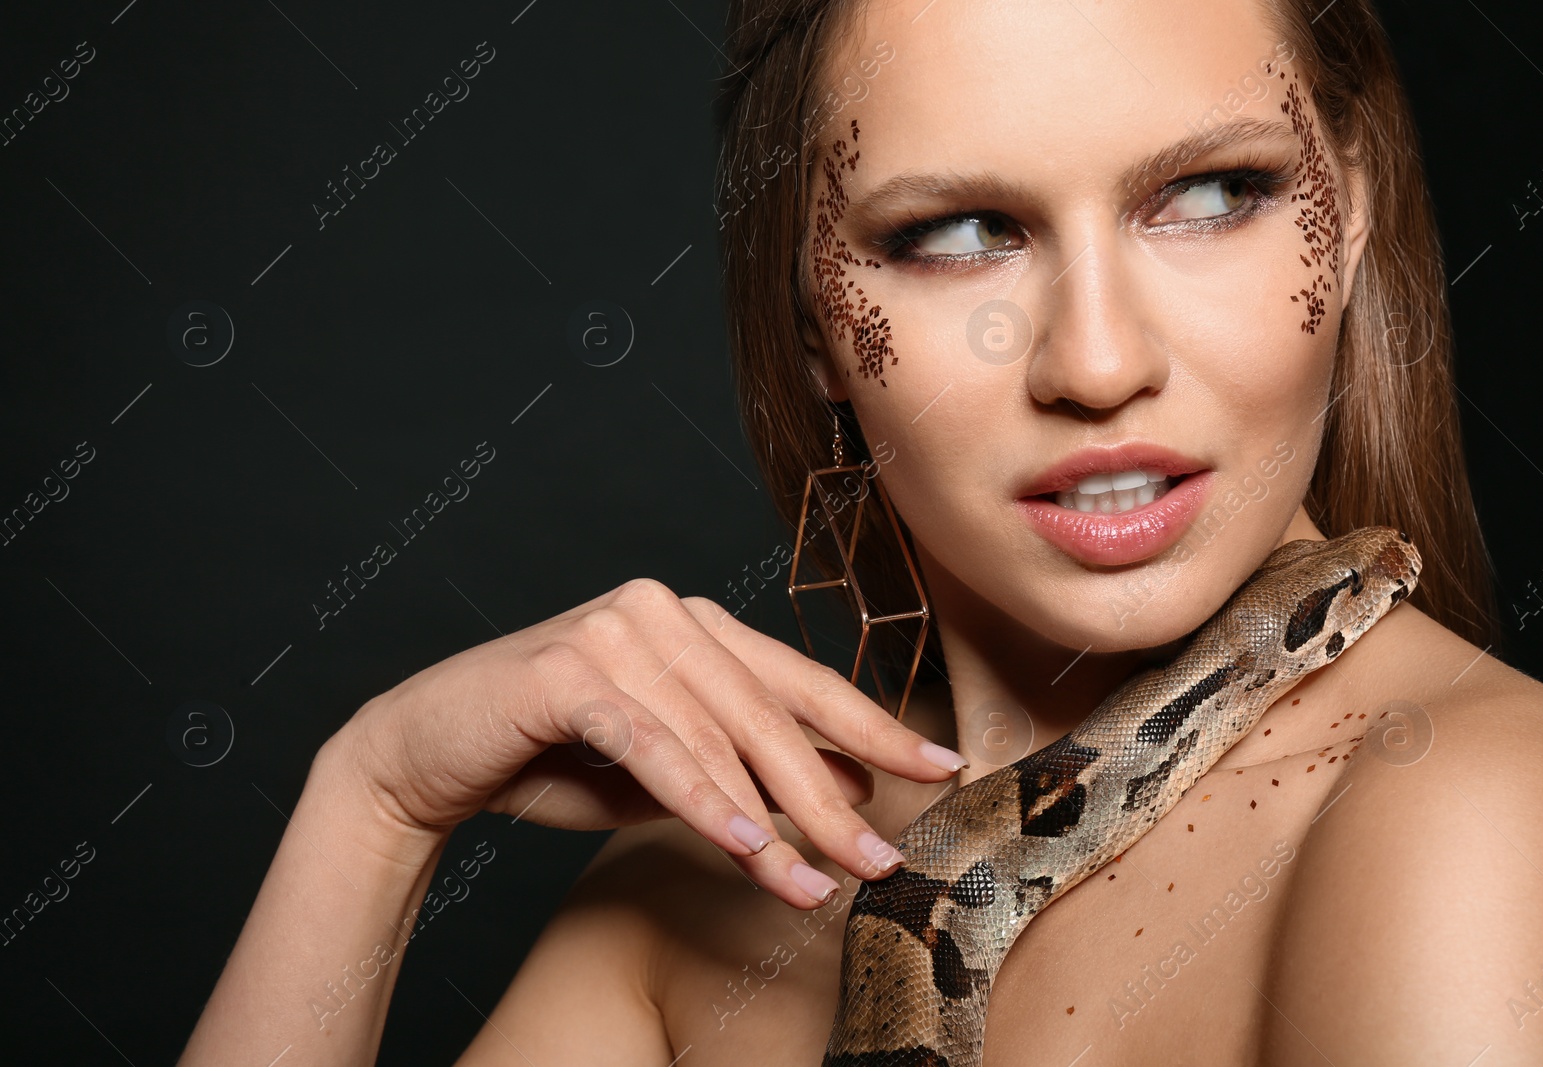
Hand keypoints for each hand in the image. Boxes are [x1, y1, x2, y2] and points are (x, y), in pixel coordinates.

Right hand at [324, 577, 967, 908]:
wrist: (431, 750)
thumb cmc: (555, 757)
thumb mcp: (672, 771)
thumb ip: (750, 768)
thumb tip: (852, 789)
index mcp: (696, 623)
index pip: (802, 680)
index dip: (874, 727)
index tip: (940, 767)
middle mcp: (664, 611)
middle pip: (771, 715)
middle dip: (834, 797)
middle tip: (881, 859)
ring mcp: (615, 630)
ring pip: (718, 736)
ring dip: (773, 820)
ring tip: (815, 883)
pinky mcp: (568, 669)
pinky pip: (651, 744)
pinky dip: (701, 798)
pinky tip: (745, 844)